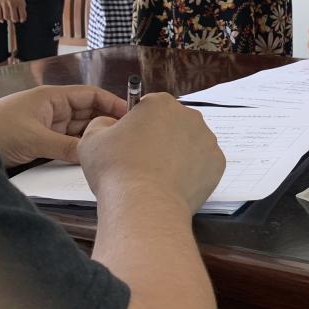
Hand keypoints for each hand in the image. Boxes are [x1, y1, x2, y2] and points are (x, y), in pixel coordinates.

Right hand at [0, 0, 26, 22]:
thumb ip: (21, 4)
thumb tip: (21, 14)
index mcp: (20, 2)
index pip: (23, 15)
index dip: (22, 19)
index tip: (22, 20)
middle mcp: (12, 4)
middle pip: (14, 18)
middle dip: (15, 20)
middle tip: (15, 19)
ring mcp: (4, 4)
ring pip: (7, 17)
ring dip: (8, 19)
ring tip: (9, 17)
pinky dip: (0, 19)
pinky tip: (2, 20)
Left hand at [0, 85, 126, 168]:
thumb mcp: (36, 140)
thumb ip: (67, 147)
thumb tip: (93, 155)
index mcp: (52, 98)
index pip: (91, 95)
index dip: (111, 104)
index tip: (129, 117)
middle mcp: (52, 109)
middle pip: (87, 113)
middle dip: (105, 123)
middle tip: (124, 138)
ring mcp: (46, 125)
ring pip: (78, 130)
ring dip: (92, 138)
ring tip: (111, 148)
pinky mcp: (40, 141)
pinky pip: (66, 143)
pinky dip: (78, 149)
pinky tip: (89, 157)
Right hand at [77, 93, 225, 213]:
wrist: (145, 204)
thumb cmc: (116, 170)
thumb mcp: (91, 139)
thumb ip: (102, 123)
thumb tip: (111, 124)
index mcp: (160, 103)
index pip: (148, 107)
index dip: (137, 125)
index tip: (130, 143)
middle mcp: (190, 116)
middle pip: (172, 124)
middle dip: (160, 138)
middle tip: (143, 161)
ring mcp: (207, 140)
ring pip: (190, 143)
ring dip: (177, 154)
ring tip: (158, 176)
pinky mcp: (217, 163)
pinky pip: (202, 164)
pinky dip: (191, 172)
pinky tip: (174, 184)